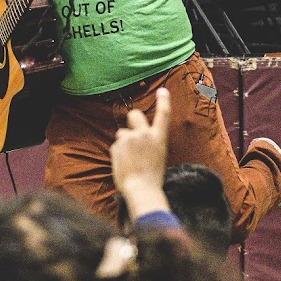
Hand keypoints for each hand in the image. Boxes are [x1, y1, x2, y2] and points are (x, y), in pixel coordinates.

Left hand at [111, 87, 169, 218]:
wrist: (141, 189)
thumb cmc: (152, 177)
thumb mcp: (158, 155)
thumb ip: (150, 142)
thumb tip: (138, 137)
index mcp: (159, 137)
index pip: (163, 114)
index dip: (163, 100)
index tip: (162, 91)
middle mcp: (144, 134)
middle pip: (135, 114)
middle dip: (132, 118)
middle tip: (131, 130)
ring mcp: (129, 139)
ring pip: (122, 133)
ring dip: (124, 142)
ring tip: (129, 159)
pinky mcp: (117, 145)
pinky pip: (116, 146)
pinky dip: (118, 153)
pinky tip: (123, 164)